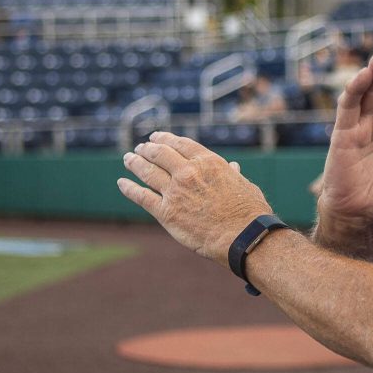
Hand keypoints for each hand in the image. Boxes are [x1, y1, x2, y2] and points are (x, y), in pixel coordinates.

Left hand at [117, 132, 272, 265]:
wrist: (243, 236)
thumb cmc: (250, 212)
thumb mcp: (245, 185)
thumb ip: (233, 175)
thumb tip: (233, 167)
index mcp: (208, 162)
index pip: (180, 143)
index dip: (165, 138)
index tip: (156, 137)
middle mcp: (188, 172)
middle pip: (160, 154)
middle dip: (147, 149)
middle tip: (140, 148)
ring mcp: (175, 192)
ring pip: (147, 171)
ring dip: (134, 163)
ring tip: (128, 158)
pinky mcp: (166, 213)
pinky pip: (141, 196)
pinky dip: (129, 188)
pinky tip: (122, 183)